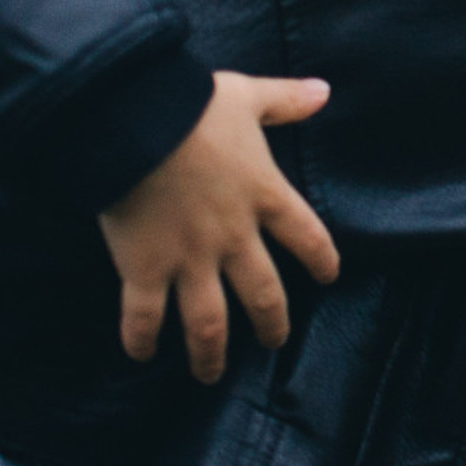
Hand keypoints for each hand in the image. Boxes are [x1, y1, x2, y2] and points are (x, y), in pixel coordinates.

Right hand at [96, 71, 340, 381]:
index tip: (329, 278)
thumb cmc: (192, 105)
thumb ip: (286, 100)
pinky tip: (141, 355)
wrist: (136, 122)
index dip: (322, 260)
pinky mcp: (143, 268)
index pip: (309, 237)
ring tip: (210, 374)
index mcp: (265, 195)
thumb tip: (324, 90)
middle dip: (271, 323)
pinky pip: (145, 318)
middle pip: (264, 294)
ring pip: (209, 322)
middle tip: (274, 343)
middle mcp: (234, 237)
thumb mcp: (247, 96)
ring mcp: (189, 259)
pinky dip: (142, 340)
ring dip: (210, 353)